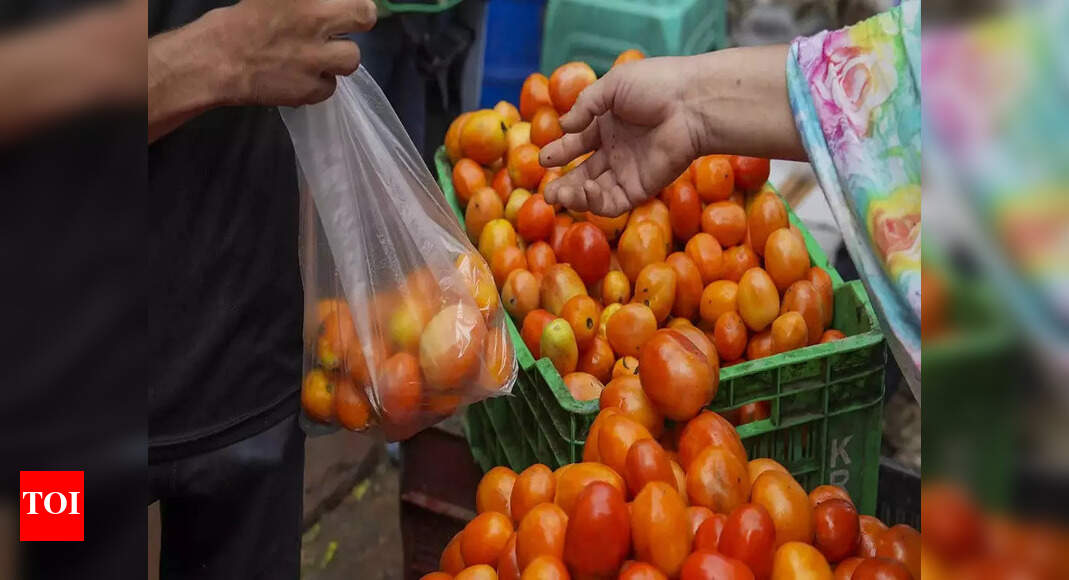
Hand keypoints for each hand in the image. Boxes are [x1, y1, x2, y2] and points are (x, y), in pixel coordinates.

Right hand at [212, 0, 376, 105]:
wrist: (215, 61)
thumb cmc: (238, 23)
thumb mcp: (273, 0)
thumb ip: (307, 4)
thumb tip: (322, 6)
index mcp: (307, 1)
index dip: (357, 3)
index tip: (349, 8)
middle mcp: (316, 23)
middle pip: (364, 17)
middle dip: (358, 22)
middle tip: (339, 29)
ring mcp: (317, 59)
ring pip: (352, 59)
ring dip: (338, 58)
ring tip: (316, 58)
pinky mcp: (310, 89)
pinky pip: (330, 87)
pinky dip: (318, 84)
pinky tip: (300, 77)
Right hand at [539, 56, 706, 216]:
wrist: (692, 104)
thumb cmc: (656, 86)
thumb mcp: (613, 86)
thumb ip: (586, 106)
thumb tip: (564, 126)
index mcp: (608, 125)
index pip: (578, 143)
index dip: (559, 152)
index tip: (544, 158)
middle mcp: (616, 150)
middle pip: (583, 173)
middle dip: (563, 183)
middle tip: (546, 192)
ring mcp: (628, 171)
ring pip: (594, 192)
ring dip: (573, 196)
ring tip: (557, 194)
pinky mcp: (640, 188)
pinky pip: (613, 202)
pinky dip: (595, 202)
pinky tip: (586, 189)